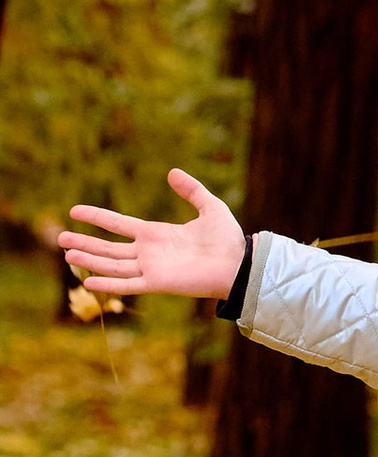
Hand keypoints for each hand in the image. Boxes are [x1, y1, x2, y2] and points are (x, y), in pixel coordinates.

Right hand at [60, 170, 245, 301]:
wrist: (239, 264)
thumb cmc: (227, 240)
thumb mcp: (210, 206)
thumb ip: (191, 190)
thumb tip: (172, 172)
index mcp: (156, 233)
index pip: (118, 224)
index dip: (97, 217)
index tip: (74, 211)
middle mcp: (148, 252)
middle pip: (108, 247)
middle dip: (85, 242)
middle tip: (60, 237)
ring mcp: (151, 268)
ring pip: (112, 265)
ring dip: (90, 260)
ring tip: (67, 253)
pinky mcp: (158, 283)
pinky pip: (128, 284)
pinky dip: (108, 284)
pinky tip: (87, 282)